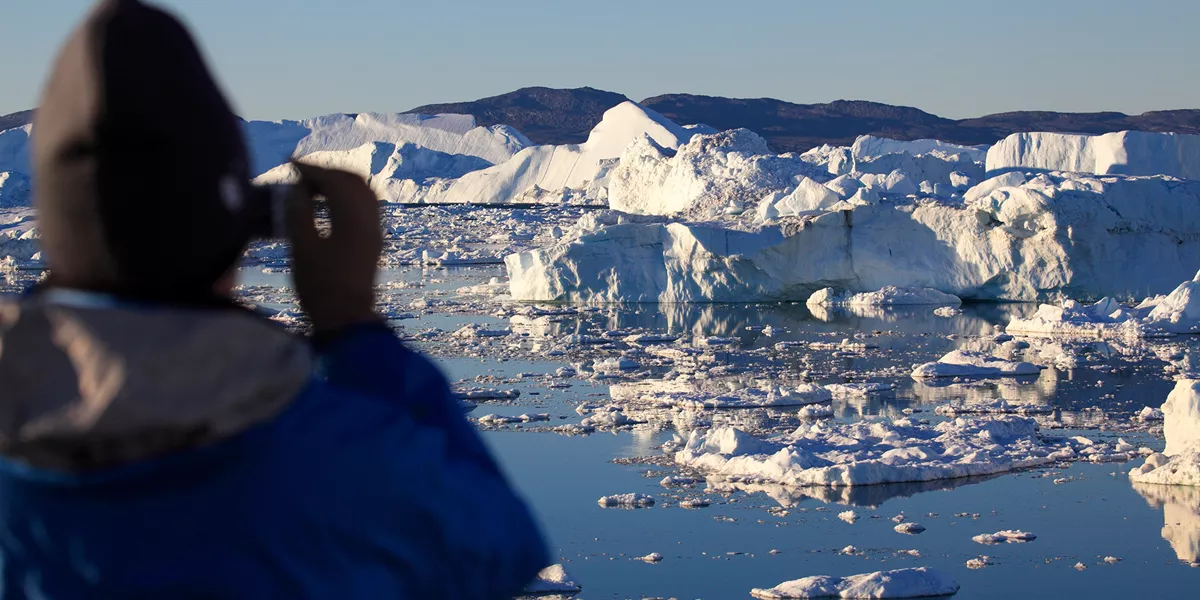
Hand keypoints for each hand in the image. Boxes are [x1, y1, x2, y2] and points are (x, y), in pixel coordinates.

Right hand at [285, 161, 381, 334]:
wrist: (347, 318)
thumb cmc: (320, 286)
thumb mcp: (301, 248)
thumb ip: (299, 213)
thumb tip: (296, 188)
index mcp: (353, 219)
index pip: (335, 180)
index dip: (312, 169)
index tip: (290, 164)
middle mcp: (371, 220)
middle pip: (353, 180)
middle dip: (327, 172)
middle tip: (301, 174)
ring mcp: (376, 230)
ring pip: (363, 191)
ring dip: (340, 182)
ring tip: (313, 186)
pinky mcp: (375, 240)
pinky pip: (367, 205)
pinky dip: (348, 196)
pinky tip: (330, 204)